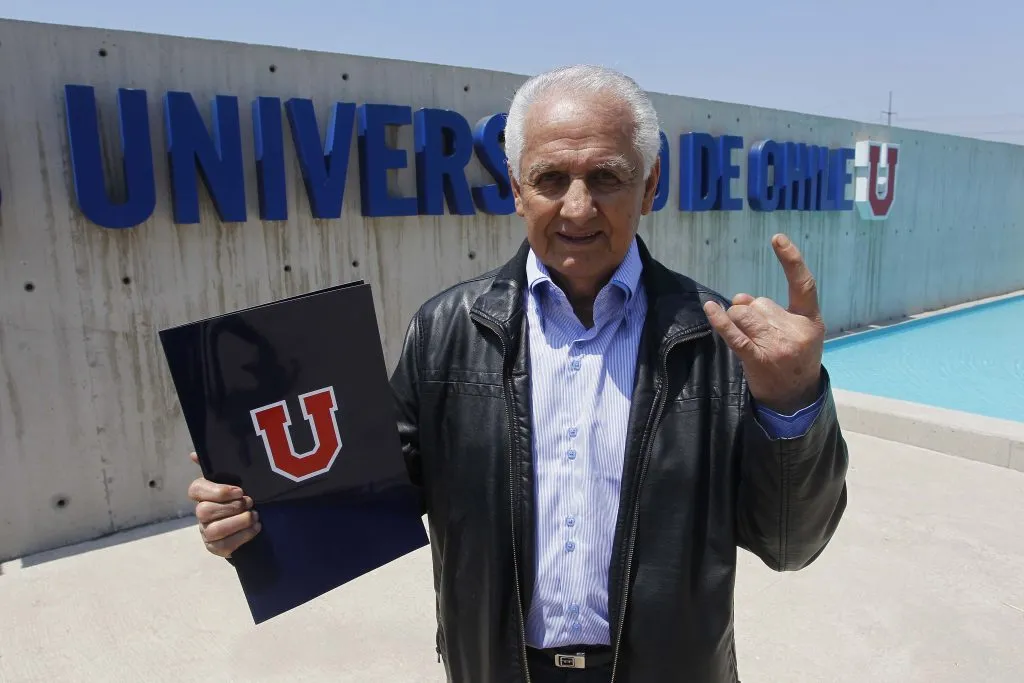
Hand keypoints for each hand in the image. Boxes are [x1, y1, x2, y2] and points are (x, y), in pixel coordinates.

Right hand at [187, 452, 260, 557]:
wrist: (253, 521)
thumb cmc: (242, 496)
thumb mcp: (236, 479)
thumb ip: (219, 466)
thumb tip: (194, 454)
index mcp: (204, 494)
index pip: (196, 489)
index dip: (217, 491)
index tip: (240, 490)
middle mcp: (201, 513)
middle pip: (204, 511)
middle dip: (231, 507)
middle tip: (250, 502)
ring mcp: (206, 532)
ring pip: (214, 530)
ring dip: (238, 522)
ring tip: (254, 516)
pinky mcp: (216, 548)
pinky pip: (224, 545)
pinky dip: (243, 536)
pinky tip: (256, 528)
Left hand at [703, 233, 824, 413]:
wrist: (795, 398)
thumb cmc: (793, 358)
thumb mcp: (794, 331)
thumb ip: (770, 309)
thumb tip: (740, 298)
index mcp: (810, 320)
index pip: (803, 283)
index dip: (792, 259)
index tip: (777, 238)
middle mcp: (795, 330)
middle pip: (758, 303)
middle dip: (751, 313)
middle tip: (760, 336)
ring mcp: (777, 346)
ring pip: (742, 314)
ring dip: (737, 321)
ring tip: (749, 339)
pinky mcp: (757, 359)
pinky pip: (734, 335)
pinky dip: (720, 321)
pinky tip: (710, 309)